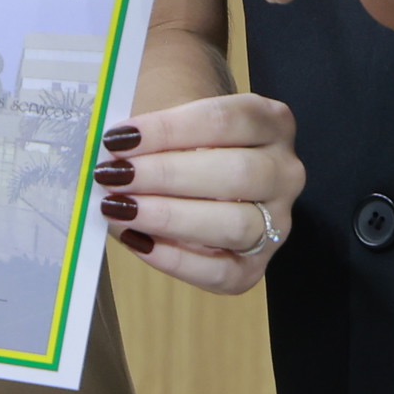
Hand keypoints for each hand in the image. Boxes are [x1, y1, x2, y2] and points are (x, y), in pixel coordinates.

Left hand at [94, 94, 302, 292]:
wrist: (195, 166)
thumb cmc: (178, 139)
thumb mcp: (169, 121)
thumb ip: (147, 134)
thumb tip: (107, 158)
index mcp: (270, 121)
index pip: (224, 120)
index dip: (168, 130)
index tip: (119, 139)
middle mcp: (285, 171)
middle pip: (236, 173)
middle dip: (167, 176)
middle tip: (115, 175)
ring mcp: (278, 222)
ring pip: (235, 224)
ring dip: (170, 217)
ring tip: (119, 208)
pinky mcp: (256, 266)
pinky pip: (222, 273)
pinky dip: (176, 260)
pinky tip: (136, 240)